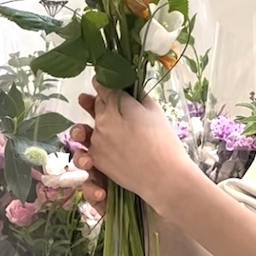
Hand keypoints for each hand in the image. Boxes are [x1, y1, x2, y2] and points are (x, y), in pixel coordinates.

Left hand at [76, 80, 188, 213]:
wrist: (162, 175)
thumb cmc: (164, 140)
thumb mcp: (154, 110)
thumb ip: (138, 96)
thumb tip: (129, 88)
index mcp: (116, 104)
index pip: (103, 86)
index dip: (103, 81)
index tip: (105, 79)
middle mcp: (101, 120)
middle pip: (96, 104)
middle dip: (102, 100)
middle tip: (111, 101)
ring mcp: (96, 141)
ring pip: (91, 125)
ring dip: (97, 123)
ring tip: (106, 126)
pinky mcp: (96, 159)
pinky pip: (91, 145)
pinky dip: (98, 142)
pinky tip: (110, 145)